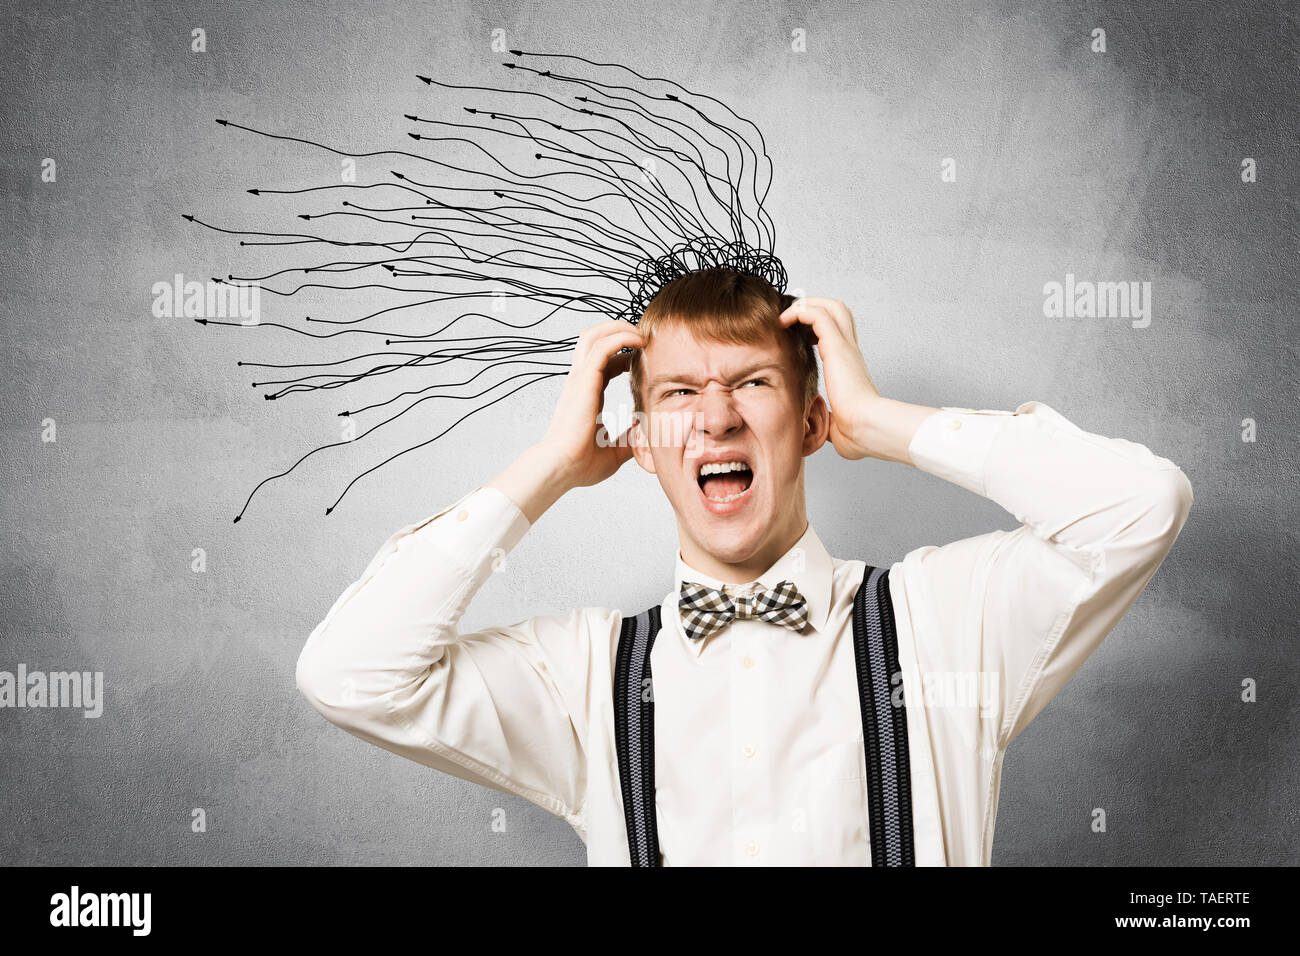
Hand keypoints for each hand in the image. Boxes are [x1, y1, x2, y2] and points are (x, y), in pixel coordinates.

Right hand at [534, 320, 644, 487]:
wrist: (562, 468)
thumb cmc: (581, 464)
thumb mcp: (615, 450)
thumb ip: (629, 439)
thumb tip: (645, 435)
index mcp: (585, 394)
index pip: (602, 361)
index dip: (624, 354)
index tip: (644, 358)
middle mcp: (580, 381)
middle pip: (593, 339)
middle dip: (618, 330)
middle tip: (644, 335)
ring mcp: (579, 379)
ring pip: (594, 335)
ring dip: (619, 328)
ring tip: (642, 333)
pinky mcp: (584, 380)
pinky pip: (602, 347)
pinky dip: (621, 337)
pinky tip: (639, 342)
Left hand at [779, 296, 882, 459]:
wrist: (866, 429)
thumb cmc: (856, 431)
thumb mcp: (835, 423)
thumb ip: (824, 420)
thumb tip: (813, 428)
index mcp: (850, 365)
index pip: (837, 331)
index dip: (817, 325)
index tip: (797, 334)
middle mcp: (850, 351)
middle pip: (838, 309)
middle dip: (814, 305)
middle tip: (791, 318)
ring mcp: (845, 347)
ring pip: (830, 305)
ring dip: (806, 304)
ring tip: (786, 316)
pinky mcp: (837, 347)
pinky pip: (817, 314)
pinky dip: (800, 311)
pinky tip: (783, 321)